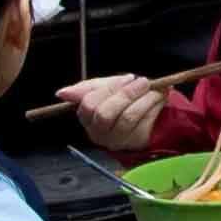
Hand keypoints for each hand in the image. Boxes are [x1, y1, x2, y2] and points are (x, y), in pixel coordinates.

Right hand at [61, 71, 175, 156]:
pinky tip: (158, 99)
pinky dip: (153, 108)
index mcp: (86, 116)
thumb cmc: (119, 99)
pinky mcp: (134, 142)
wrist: (143, 111)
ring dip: (143, 100)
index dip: (110, 89)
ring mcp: (116, 140)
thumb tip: (61, 93)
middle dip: (126, 94)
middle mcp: (98, 132)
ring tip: (154, 89)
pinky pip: (144, 124)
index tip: (127, 78)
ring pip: (127, 118)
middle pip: (106, 114)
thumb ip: (85, 88)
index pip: (90, 104)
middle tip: (143, 81)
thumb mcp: (103, 88)